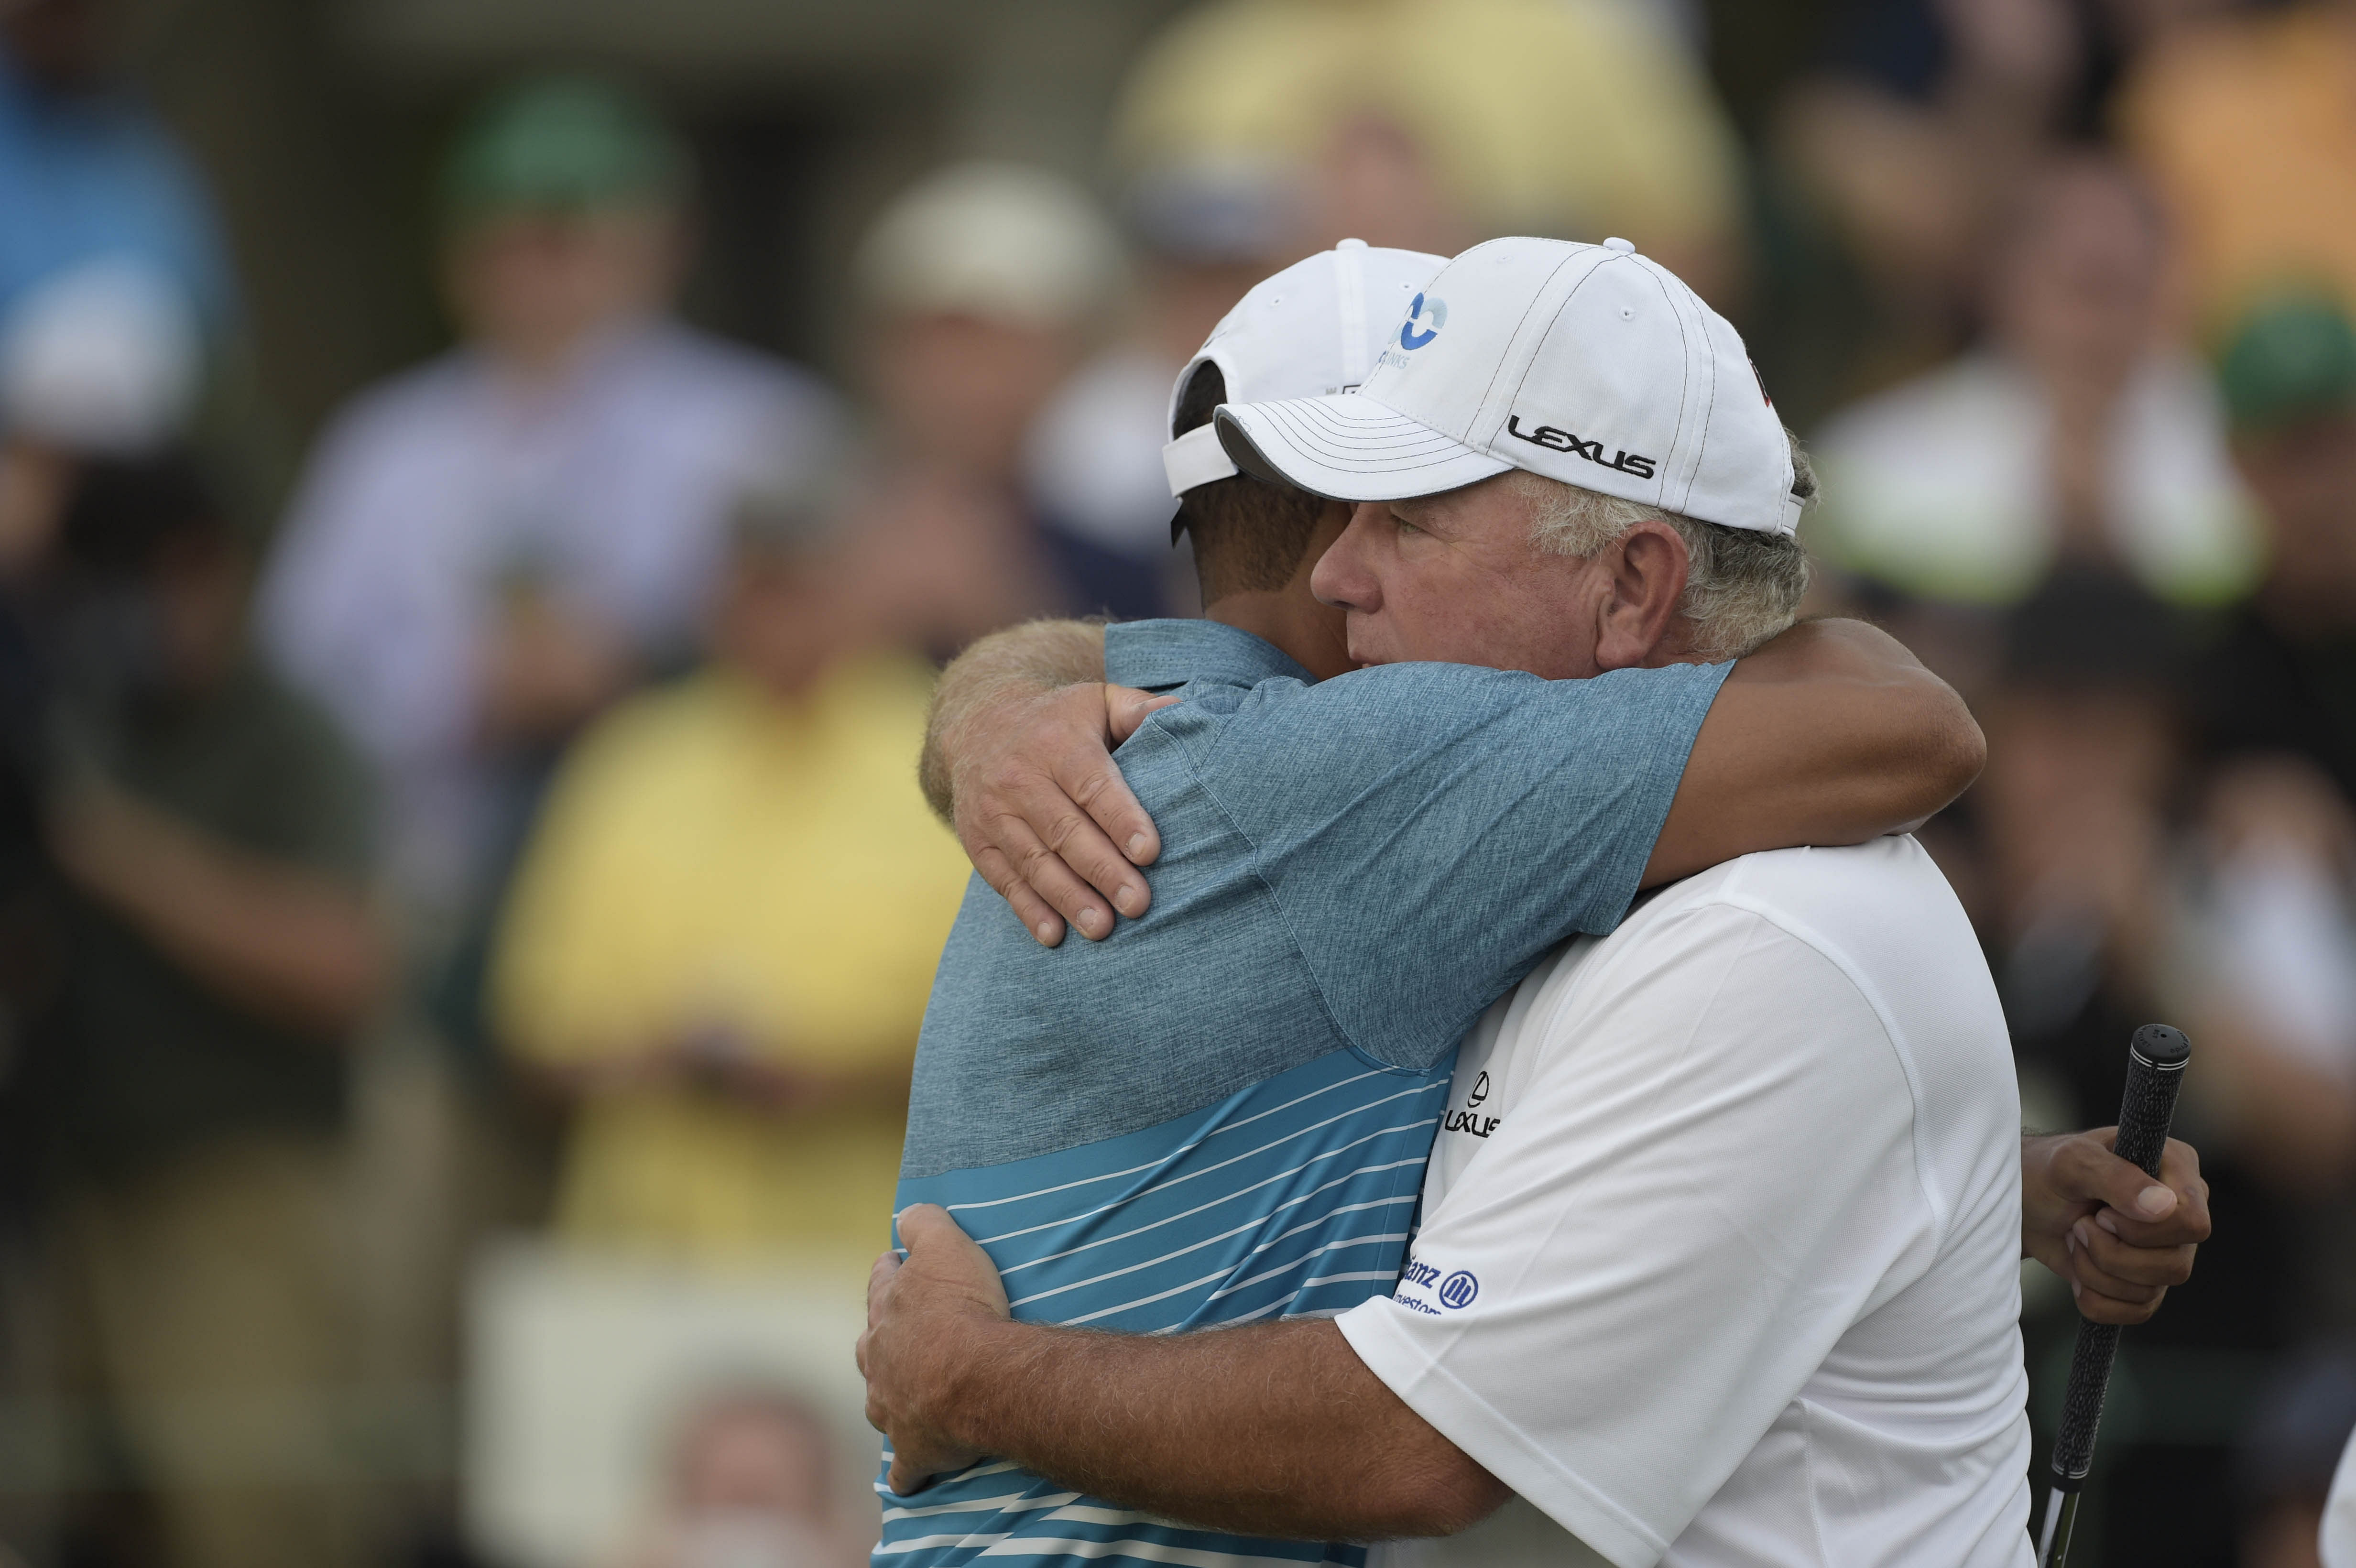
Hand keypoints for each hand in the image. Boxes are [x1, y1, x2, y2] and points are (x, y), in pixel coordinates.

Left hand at [857, 1204, 1013, 1493]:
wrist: (978, 1378)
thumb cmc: (964, 1309)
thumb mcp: (945, 1244)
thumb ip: (922, 1222)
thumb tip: (904, 1213)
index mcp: (885, 1311)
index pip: (879, 1282)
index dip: (889, 1270)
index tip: (895, 1264)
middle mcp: (879, 1359)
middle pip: (870, 1344)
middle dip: (882, 1336)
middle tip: (904, 1333)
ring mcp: (891, 1407)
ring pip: (880, 1401)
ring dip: (890, 1397)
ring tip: (907, 1393)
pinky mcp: (913, 1448)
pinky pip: (906, 1466)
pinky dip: (908, 1471)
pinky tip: (910, 1478)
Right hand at [948, 682, 1176, 946]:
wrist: (978, 723)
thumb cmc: (1059, 720)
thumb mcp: (1097, 700)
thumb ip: (1139, 710)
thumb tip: (1185, 715)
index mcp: (1057, 742)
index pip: (1092, 784)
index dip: (1120, 819)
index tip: (1149, 852)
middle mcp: (1019, 777)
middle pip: (1065, 830)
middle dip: (1102, 870)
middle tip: (1138, 904)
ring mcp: (993, 812)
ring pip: (1034, 861)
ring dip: (1069, 898)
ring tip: (1102, 929)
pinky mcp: (977, 840)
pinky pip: (1003, 879)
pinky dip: (1028, 909)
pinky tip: (1054, 934)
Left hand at [2021, 1130, 2209, 1324]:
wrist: (2024, 1205)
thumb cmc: (2047, 1172)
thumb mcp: (2071, 1162)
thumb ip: (2116, 1176)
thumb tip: (2164, 1207)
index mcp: (2177, 1171)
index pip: (2191, 1223)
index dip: (2142, 1231)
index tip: (2100, 1214)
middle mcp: (2181, 1213)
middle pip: (2176, 1266)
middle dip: (2111, 1253)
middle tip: (2080, 1225)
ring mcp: (2168, 1251)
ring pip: (2152, 1292)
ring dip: (2096, 1271)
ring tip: (2076, 1238)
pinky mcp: (2148, 1283)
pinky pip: (2136, 1313)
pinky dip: (2096, 1297)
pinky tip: (2078, 1268)